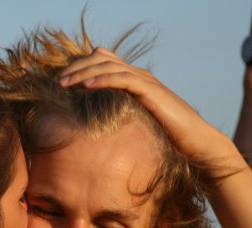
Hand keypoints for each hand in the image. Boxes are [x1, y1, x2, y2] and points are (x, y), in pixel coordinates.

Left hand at [58, 48, 240, 168]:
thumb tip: (93, 124)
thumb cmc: (165, 137)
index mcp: (133, 80)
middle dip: (75, 67)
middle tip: (56, 81)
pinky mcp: (152, 92)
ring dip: (83, 73)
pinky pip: (123, 79)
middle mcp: (139, 76)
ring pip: (108, 67)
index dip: (79, 66)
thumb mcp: (134, 124)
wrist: (195, 143)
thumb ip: (117, 116)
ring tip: (63, 83)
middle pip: (101, 59)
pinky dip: (102, 80)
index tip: (59, 81)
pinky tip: (85, 86)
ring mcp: (146, 82)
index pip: (102, 60)